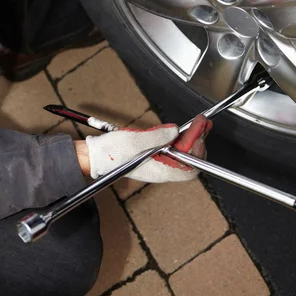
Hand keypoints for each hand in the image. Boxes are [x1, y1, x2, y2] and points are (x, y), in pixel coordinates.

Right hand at [84, 115, 211, 182]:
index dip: (198, 150)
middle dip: (198, 142)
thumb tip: (176, 131)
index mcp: (159, 171)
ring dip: (192, 139)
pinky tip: (183, 130)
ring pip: (183, 155)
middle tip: (202, 124)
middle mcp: (161, 170)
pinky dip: (181, 140)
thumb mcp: (134, 141)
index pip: (190, 168)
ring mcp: (158, 164)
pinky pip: (174, 151)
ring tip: (198, 125)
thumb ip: (157, 136)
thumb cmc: (110, 153)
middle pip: (190, 161)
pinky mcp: (153, 157)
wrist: (93, 157)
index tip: (198, 131)